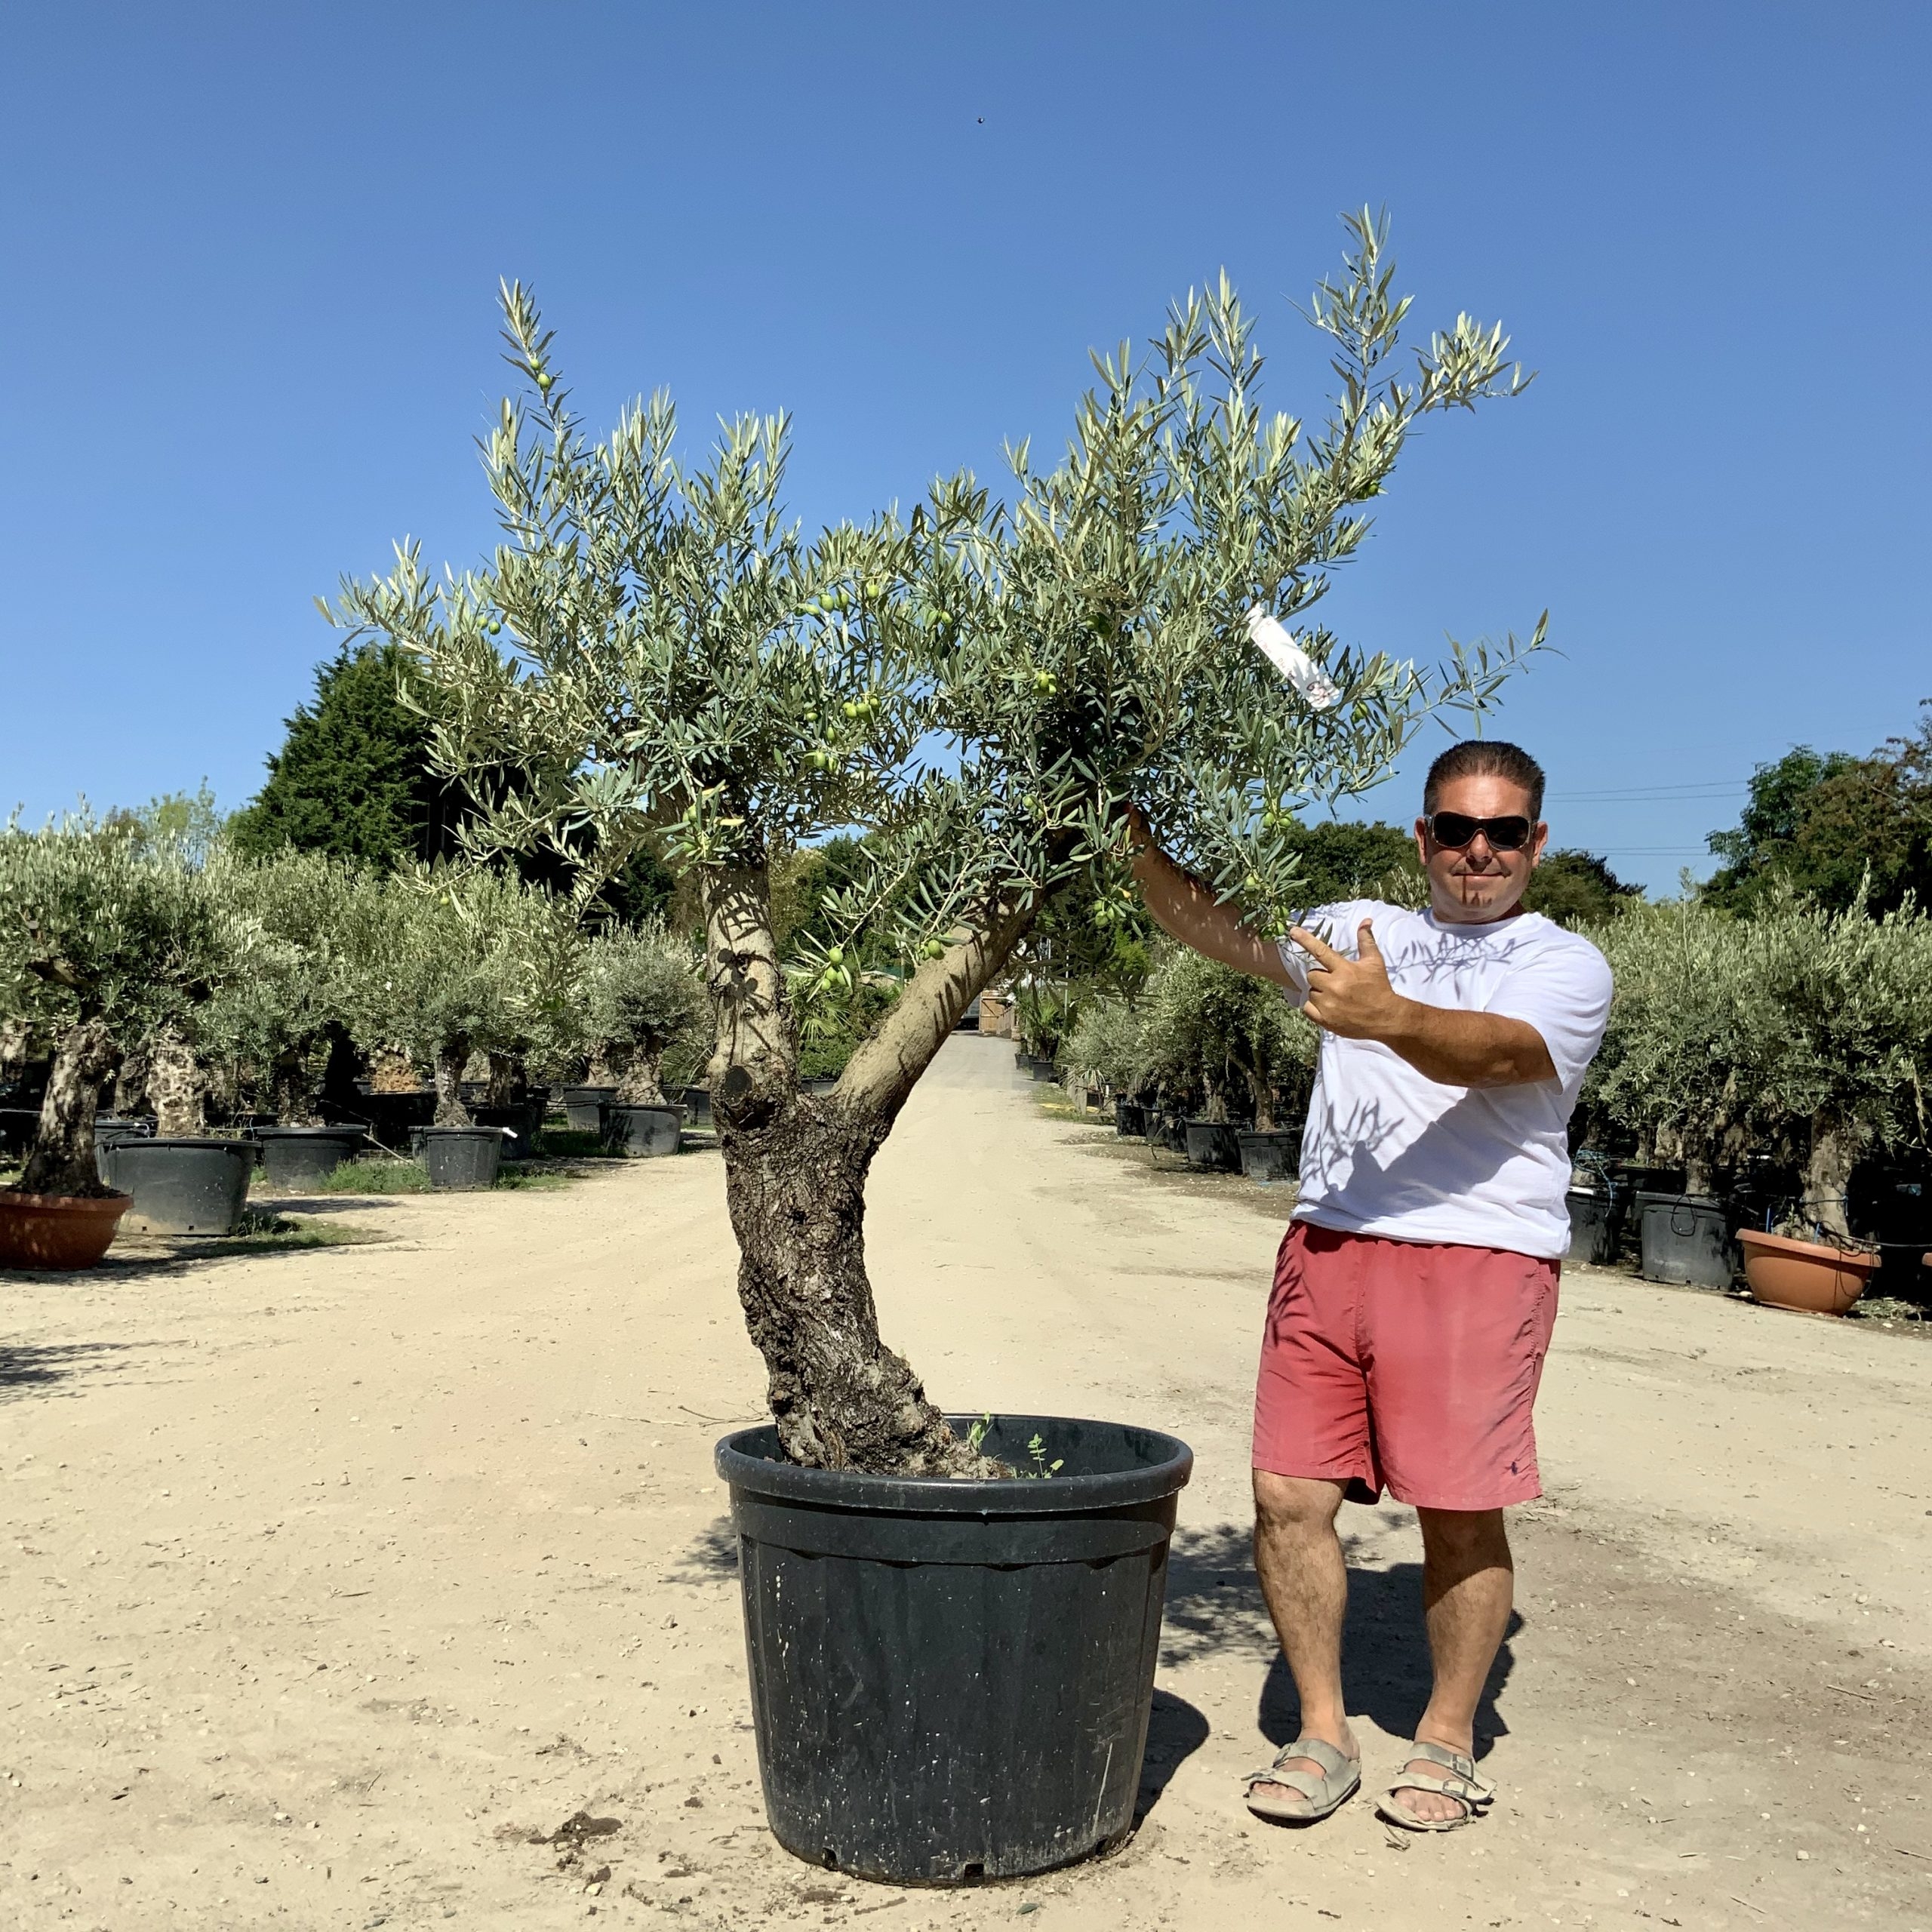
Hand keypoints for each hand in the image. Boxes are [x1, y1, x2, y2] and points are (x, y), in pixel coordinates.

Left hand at [1289, 919, 1406, 1039]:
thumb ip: (1366, 941)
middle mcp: (1334, 986)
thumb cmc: (1379, 988)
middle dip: (1321, 976)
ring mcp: (1328, 1004)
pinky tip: (1327, 1007)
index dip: (1305, 940)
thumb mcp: (1374, 962)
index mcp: (1344, 970)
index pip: (1321, 951)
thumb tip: (1365, 920)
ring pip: (1310, 991)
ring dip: (1319, 992)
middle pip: (1312, 974)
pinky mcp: (1324, 1019)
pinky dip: (1314, 1007)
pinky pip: (1307, 1008)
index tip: (1293, 932)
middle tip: (1335, 982)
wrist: (1385, 1018)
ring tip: (1336, 997)